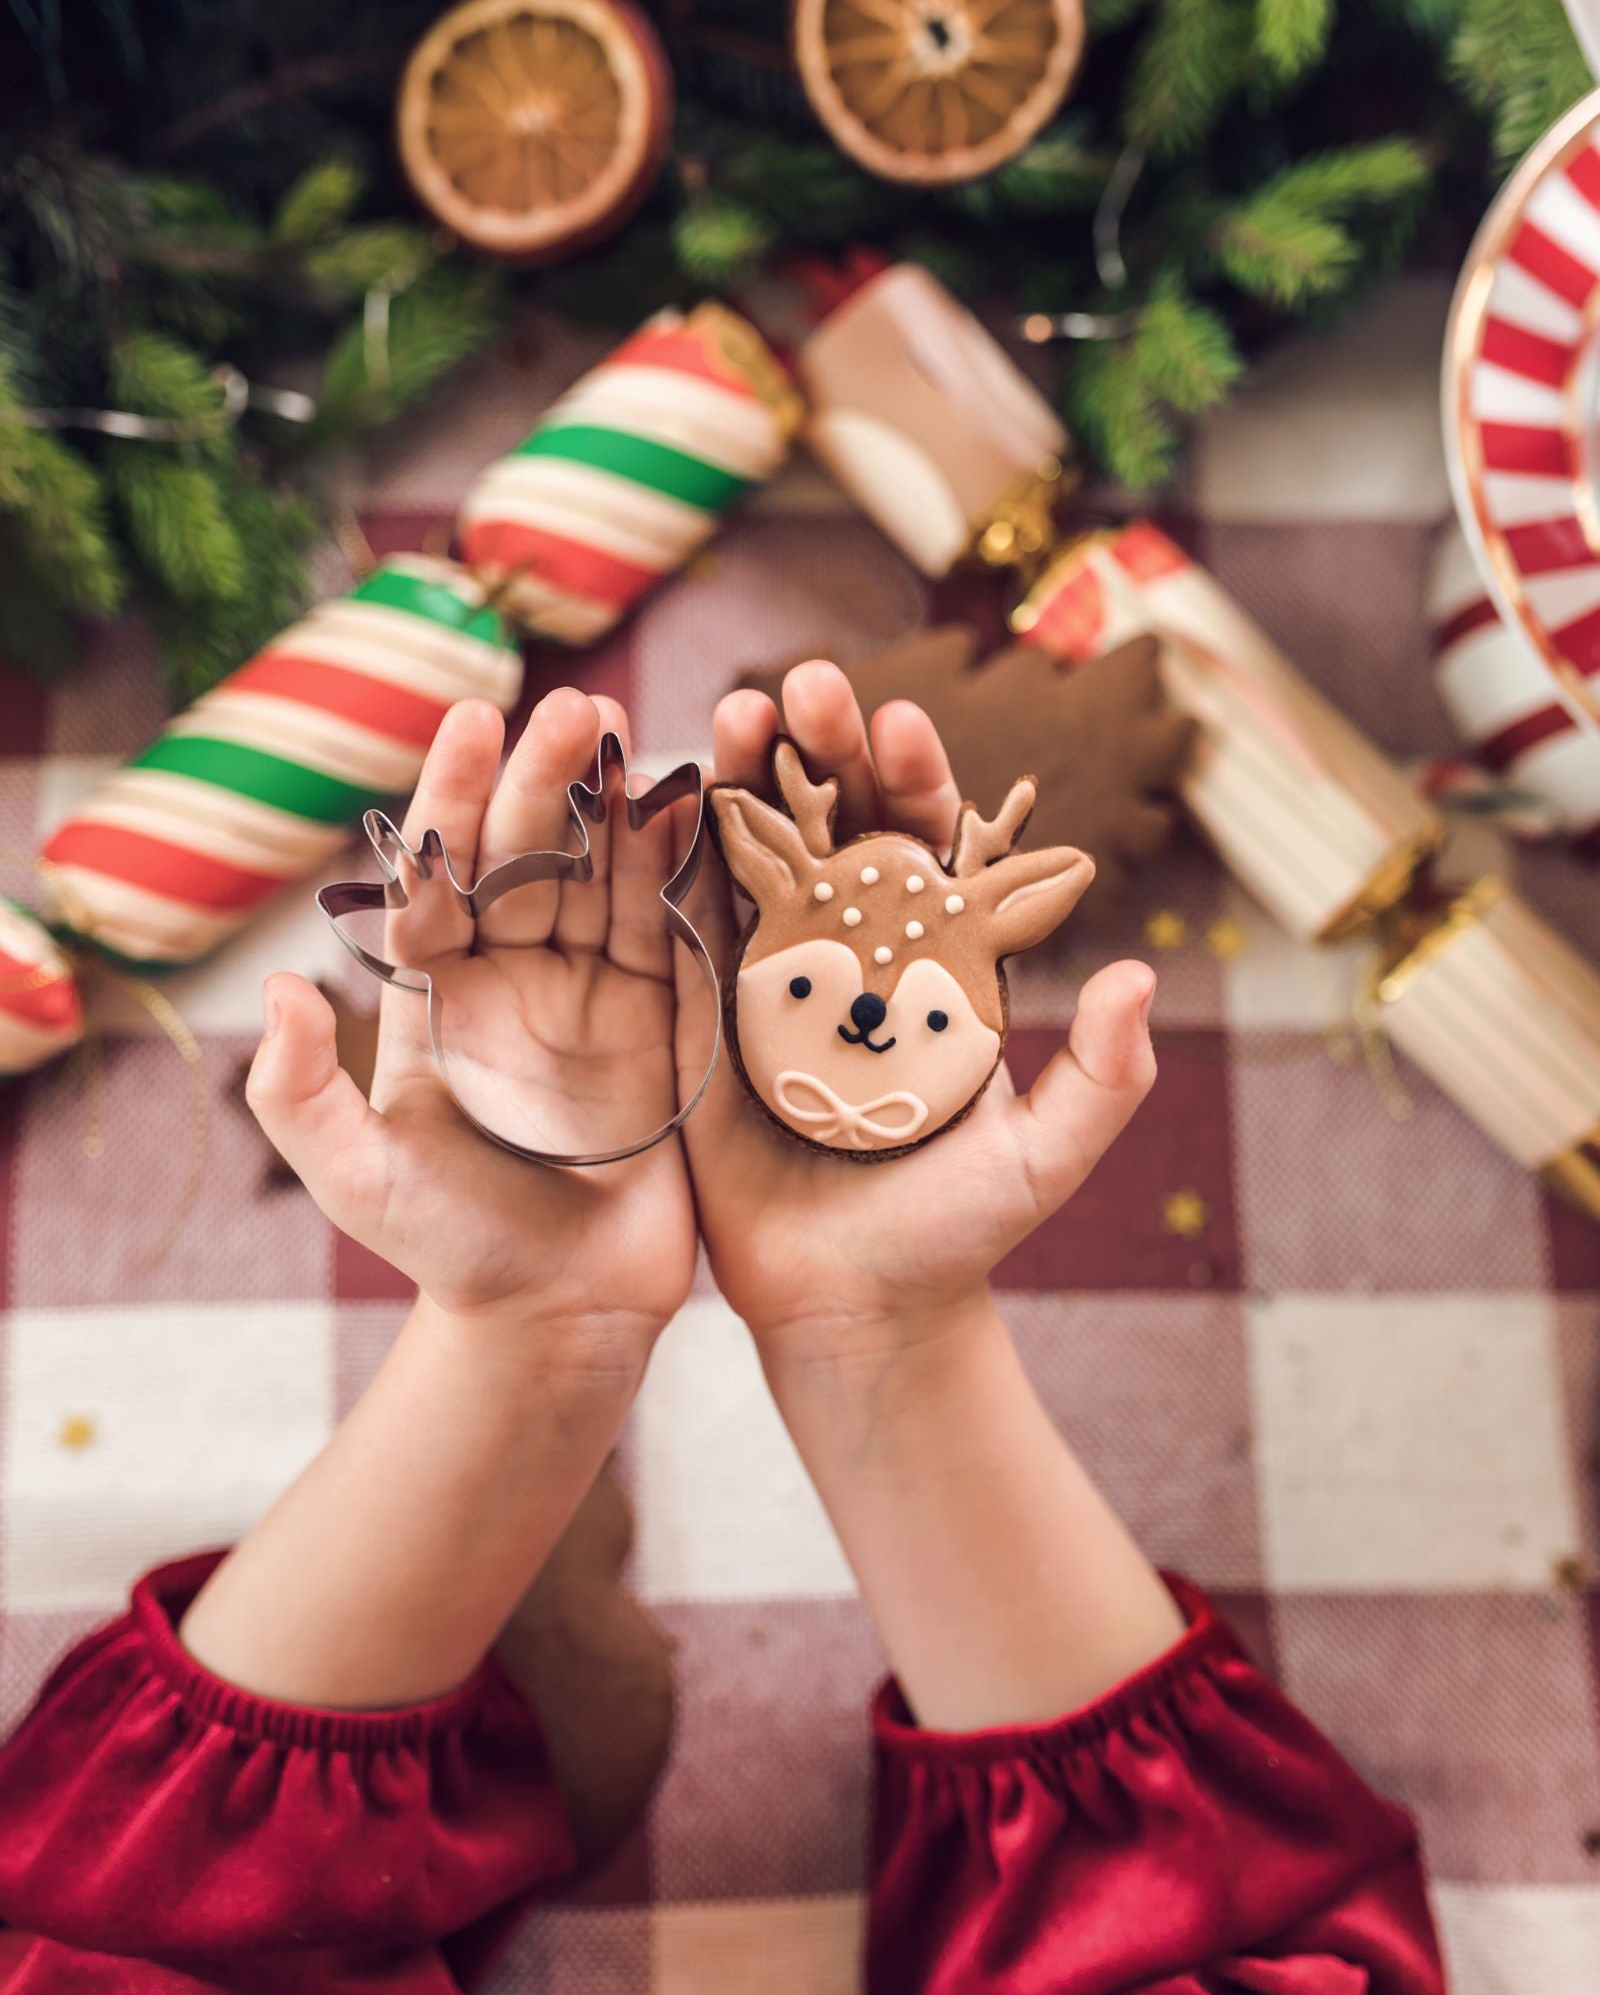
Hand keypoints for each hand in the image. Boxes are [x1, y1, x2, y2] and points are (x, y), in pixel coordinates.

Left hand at [247, 689, 697, 1374]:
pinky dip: (685, 864)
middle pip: (530, 853)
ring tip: (635, 730)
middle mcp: (516, 978)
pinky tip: (697, 801)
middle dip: (548, 776)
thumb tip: (280, 991)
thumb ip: (300, 1095)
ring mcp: (597, 994)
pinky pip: (676, 927)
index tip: (474, 718)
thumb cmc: (450, 1251)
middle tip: (578, 706)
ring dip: (619, 801)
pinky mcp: (669, 1022)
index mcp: (438, 994)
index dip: (456, 795)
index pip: (444, 871)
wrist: (559, 1315)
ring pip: (606, 873)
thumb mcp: (358, 1182)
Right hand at [675, 662, 1156, 1374]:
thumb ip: (1099, 1078)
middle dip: (826, 746)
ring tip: (739, 706)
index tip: (905, 725)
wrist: (848, 1308)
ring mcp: (770, 975)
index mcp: (935, 961)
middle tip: (812, 686)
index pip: (928, 842)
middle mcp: (853, 950)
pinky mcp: (700, 1014)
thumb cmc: (953, 1233)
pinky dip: (672, 850)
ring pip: (757, 848)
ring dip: (746, 771)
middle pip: (838, 821)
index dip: (915, 779)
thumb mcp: (1042, 1161)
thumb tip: (1137, 977)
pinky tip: (661, 785)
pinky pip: (683, 920)